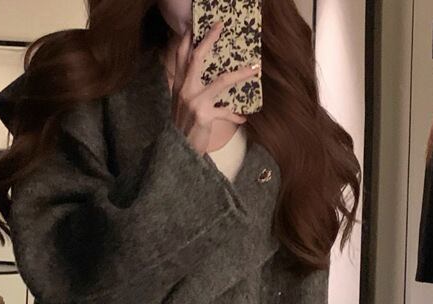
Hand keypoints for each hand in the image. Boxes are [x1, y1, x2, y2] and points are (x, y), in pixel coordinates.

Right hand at [170, 20, 259, 155]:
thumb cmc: (183, 127)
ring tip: (254, 69)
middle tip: (221, 26)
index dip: (188, 39)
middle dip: (209, 40)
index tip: (196, 24)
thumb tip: (209, 78)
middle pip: (197, 57)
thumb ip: (191, 89)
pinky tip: (243, 118)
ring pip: (220, 81)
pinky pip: (225, 112)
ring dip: (240, 74)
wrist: (178, 150)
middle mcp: (185, 90)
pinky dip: (235, 115)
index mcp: (179, 85)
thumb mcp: (182, 105)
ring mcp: (194, 102)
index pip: (181, 56)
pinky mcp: (204, 116)